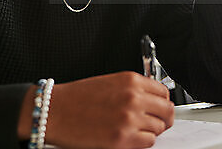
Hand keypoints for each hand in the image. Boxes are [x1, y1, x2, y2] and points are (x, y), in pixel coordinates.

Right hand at [19, 71, 173, 148]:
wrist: (54, 111)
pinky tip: (129, 136)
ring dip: (150, 130)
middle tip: (156, 122)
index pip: (164, 92)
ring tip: (134, 129)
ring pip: (159, 128)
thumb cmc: (76, 97)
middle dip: (163, 118)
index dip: (162, 102)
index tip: (158, 107)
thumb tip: (151, 100)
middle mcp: (133, 97)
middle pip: (167, 111)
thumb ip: (133, 89)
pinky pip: (148, 142)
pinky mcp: (122, 139)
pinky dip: (142, 141)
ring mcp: (129, 119)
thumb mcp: (110, 82)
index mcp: (130, 80)